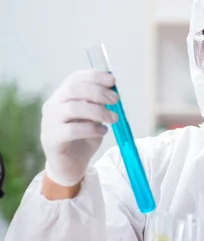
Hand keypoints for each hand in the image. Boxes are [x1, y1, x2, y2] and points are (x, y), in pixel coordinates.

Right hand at [41, 70, 118, 186]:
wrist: (70, 164)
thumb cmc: (83, 136)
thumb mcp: (94, 116)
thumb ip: (99, 104)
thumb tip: (113, 92)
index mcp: (63, 95)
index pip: (75, 78)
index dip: (94, 76)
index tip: (112, 81)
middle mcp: (53, 105)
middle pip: (73, 90)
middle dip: (98, 92)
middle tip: (116, 100)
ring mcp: (50, 122)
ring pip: (73, 108)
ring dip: (99, 112)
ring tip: (114, 119)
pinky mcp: (52, 138)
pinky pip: (73, 130)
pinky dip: (92, 129)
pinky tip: (102, 131)